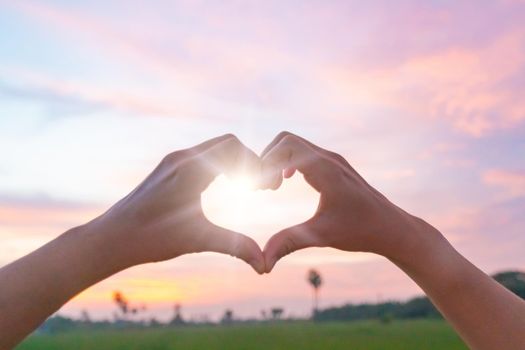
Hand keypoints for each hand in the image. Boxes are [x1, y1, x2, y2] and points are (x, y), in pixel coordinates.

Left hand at [94, 134, 264, 272]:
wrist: (111, 237)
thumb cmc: (150, 238)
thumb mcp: (197, 240)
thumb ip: (234, 246)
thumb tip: (264, 265)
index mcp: (190, 169)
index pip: (233, 148)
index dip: (256, 164)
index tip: (265, 189)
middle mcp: (181, 158)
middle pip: (228, 143)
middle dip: (249, 162)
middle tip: (260, 189)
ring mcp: (173, 161)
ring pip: (214, 148)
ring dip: (235, 163)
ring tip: (247, 188)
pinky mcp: (168, 169)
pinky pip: (203, 156)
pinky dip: (220, 165)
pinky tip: (225, 187)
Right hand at [260, 132, 425, 271]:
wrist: (391, 228)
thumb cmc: (360, 230)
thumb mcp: (321, 236)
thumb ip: (289, 243)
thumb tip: (262, 263)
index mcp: (326, 169)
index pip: (286, 147)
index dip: (265, 164)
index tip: (259, 190)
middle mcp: (328, 158)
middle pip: (286, 139)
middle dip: (267, 159)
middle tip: (263, 188)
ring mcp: (332, 160)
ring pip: (294, 144)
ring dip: (277, 160)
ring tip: (271, 188)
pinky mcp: (333, 166)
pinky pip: (303, 152)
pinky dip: (287, 162)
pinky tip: (284, 183)